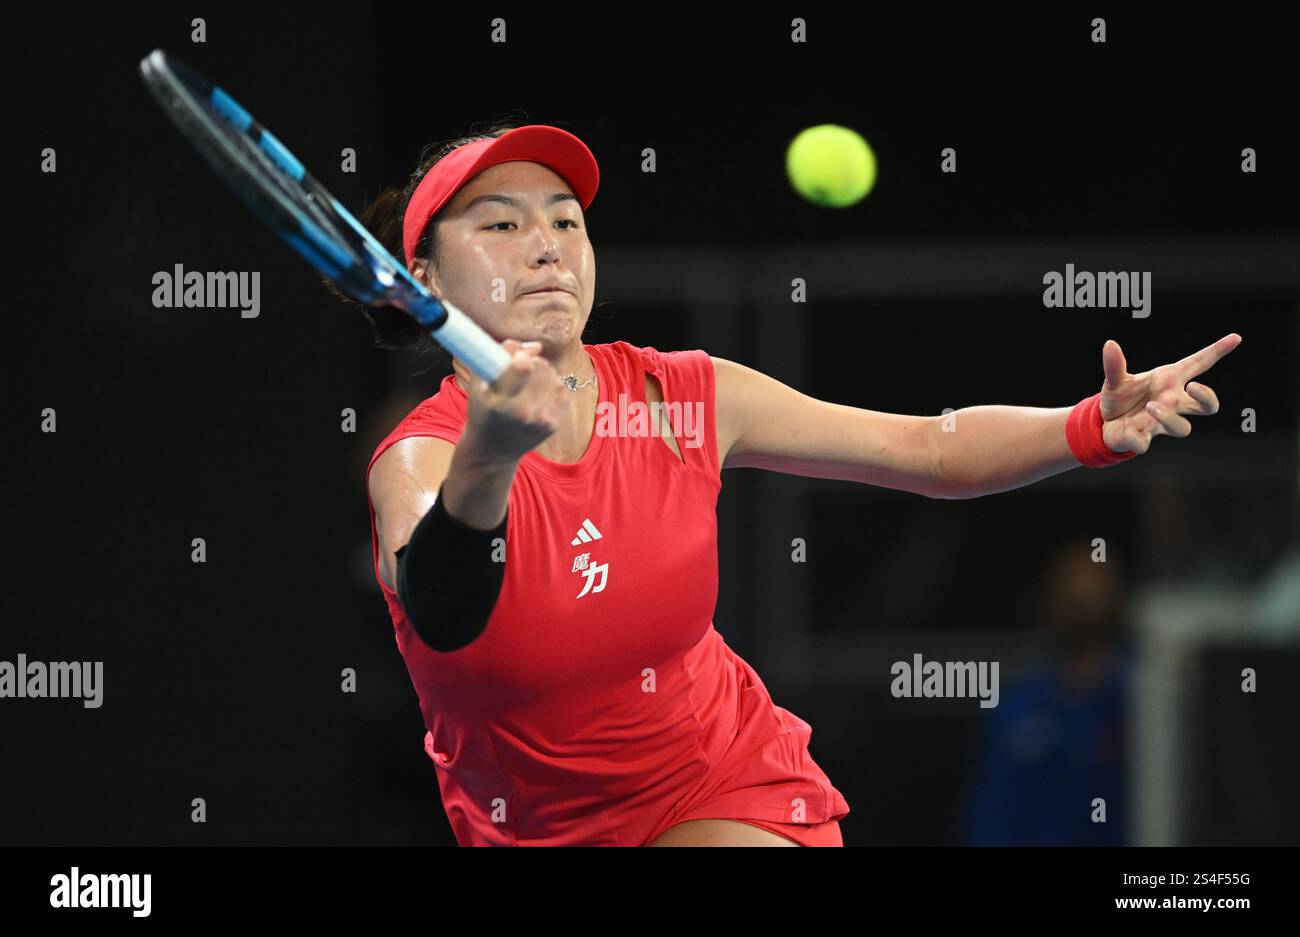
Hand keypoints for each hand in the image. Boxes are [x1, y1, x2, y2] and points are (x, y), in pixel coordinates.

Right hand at [460, 339, 568, 464]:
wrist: (493, 450)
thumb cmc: (483, 410)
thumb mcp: (480, 383)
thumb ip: (500, 355)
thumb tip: (536, 347)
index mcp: (499, 402)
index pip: (523, 367)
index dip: (523, 355)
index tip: (518, 357)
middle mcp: (522, 412)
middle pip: (540, 367)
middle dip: (531, 360)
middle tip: (520, 366)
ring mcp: (540, 420)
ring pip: (552, 376)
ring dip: (542, 371)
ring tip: (528, 380)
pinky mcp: (553, 425)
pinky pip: (561, 389)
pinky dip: (552, 384)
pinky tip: (538, 391)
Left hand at [1098, 333, 1241, 453]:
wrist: (1103, 423)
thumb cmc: (1121, 398)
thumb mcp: (1116, 379)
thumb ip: (1115, 364)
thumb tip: (1110, 344)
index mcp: (1168, 382)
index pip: (1198, 365)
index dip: (1216, 351)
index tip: (1235, 337)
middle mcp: (1171, 403)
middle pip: (1207, 407)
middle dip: (1207, 398)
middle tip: (1193, 387)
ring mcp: (1159, 423)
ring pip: (1183, 428)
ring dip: (1169, 416)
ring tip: (1151, 407)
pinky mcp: (1142, 439)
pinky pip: (1144, 443)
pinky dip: (1137, 438)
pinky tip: (1129, 430)